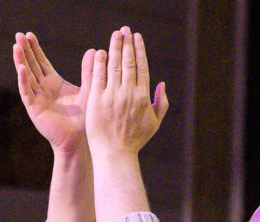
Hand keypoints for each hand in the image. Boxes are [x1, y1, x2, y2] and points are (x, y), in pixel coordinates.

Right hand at [14, 32, 93, 153]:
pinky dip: (24, 80)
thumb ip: (90, 71)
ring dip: (21, 61)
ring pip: (26, 76)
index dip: (35, 49)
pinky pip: (27, 92)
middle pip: (31, 65)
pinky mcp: (34, 109)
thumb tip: (95, 50)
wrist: (81, 140)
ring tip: (16, 46)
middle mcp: (43, 88)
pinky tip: (22, 68)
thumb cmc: (85, 118)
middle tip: (19, 35)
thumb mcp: (89, 90)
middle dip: (25, 51)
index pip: (42, 62)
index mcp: (54, 83)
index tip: (30, 35)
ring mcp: (37, 98)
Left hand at [86, 27, 167, 157]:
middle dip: (127, 43)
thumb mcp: (154, 123)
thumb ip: (162, 103)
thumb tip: (162, 84)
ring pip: (114, 65)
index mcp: (143, 97)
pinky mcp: (97, 99)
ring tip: (115, 34)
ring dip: (114, 47)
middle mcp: (129, 93)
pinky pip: (99, 76)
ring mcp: (112, 95)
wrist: (115, 153)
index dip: (139, 50)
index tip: (137, 38)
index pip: (142, 67)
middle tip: (125, 30)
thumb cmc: (135, 139)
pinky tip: (100, 51)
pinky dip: (100, 62)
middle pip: (128, 62)